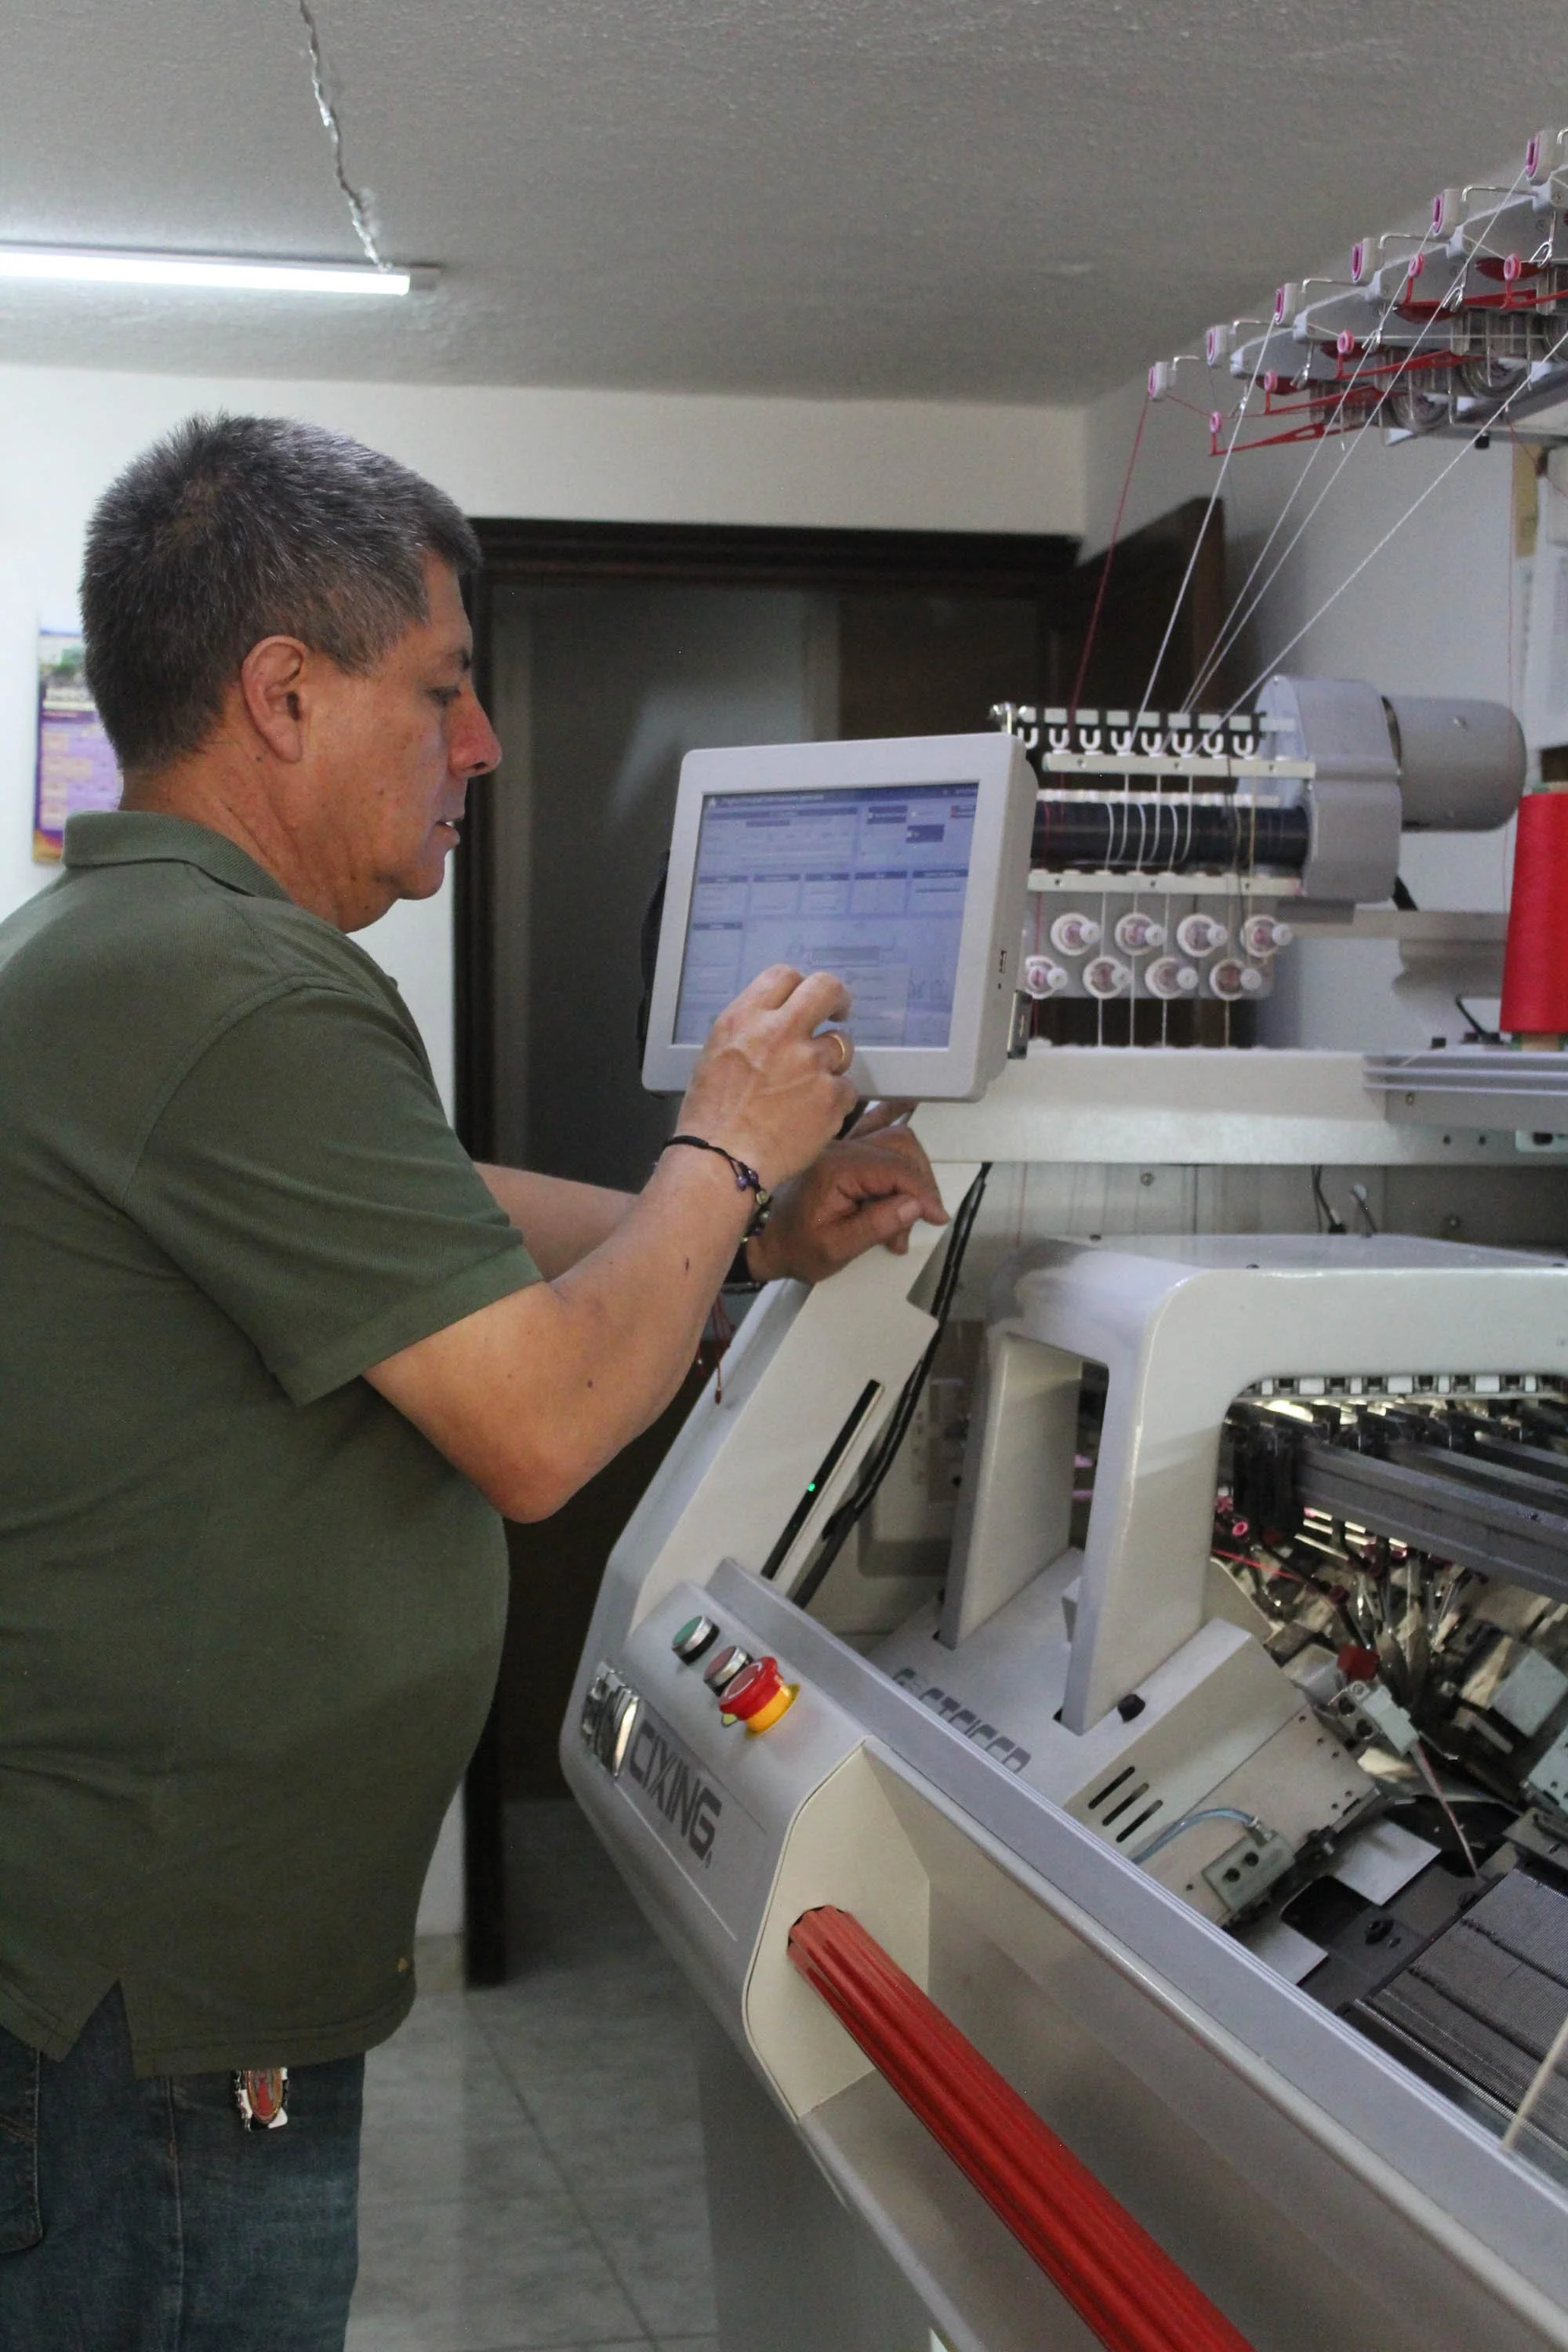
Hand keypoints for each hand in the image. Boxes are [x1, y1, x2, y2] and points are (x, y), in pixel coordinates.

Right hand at [677, 964, 858, 1188]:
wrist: (721, 1161)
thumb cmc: (711, 1119)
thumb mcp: (716, 1056)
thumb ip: (749, 1032)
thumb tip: (774, 1023)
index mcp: (745, 1019)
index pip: (784, 976)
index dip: (801, 986)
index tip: (808, 999)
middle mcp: (780, 1033)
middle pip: (826, 989)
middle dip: (837, 998)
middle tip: (839, 1011)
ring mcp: (810, 1063)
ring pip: (841, 1045)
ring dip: (830, 1062)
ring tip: (807, 1090)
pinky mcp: (831, 1096)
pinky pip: (846, 1088)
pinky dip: (833, 1102)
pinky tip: (809, 1117)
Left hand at [745, 1102, 948, 1284]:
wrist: (762, 1242)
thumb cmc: (794, 1247)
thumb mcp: (836, 1248)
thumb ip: (877, 1225)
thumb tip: (915, 1204)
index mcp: (836, 1169)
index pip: (896, 1169)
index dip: (924, 1192)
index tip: (937, 1216)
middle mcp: (839, 1148)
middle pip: (900, 1146)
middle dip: (920, 1182)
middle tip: (921, 1218)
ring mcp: (840, 1144)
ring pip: (893, 1135)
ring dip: (912, 1167)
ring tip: (908, 1206)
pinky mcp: (841, 1148)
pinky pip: (873, 1122)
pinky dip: (894, 1120)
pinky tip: (909, 1107)